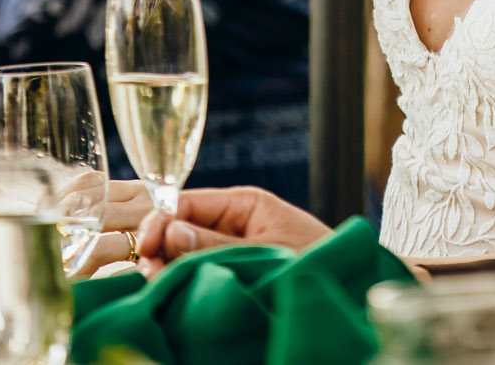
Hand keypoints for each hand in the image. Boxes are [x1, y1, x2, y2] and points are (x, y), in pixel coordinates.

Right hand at [84, 187, 333, 276]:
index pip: (186, 202)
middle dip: (160, 249)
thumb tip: (170, 232)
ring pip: (184, 254)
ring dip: (168, 268)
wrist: (348, 286)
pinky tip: (171, 292)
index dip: (160, 221)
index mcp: (243, 204)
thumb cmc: (318, 260)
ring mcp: (229, 249)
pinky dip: (182, 281)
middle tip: (149, 275)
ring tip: (158, 286)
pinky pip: (198, 273)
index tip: (146, 247)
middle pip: (179, 229)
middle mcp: (232, 223)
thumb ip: (217, 244)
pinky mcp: (230, 273)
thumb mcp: (266, 249)